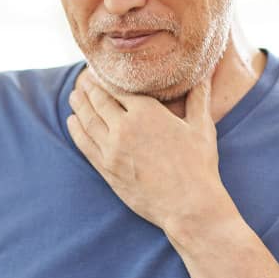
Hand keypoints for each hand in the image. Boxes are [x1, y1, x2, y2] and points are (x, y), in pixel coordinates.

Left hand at [67, 75, 226, 232]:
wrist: (189, 205)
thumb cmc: (199, 165)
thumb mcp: (202, 127)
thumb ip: (199, 98)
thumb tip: (206, 74)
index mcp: (147, 112)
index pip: (119, 88)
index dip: (108, 79)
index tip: (102, 72)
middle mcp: (125, 127)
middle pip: (99, 101)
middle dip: (90, 89)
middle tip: (84, 80)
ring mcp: (112, 149)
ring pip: (88, 120)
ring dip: (79, 105)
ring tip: (74, 95)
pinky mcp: (106, 169)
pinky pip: (84, 144)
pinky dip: (76, 130)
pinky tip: (73, 122)